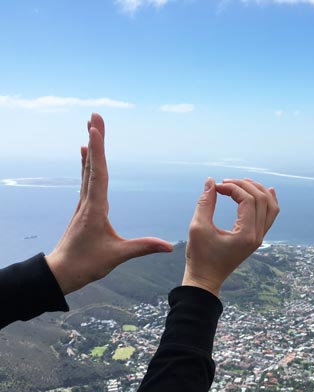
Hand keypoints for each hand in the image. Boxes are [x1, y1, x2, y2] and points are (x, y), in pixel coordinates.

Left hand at [46, 113, 172, 294]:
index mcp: (95, 208)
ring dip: (91, 148)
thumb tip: (169, 246)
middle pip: (92, 164)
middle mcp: (87, 201)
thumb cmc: (86, 263)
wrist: (62, 272)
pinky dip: (88, 164)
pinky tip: (85, 155)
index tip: (95, 129)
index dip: (98, 150)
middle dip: (94, 140)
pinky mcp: (84, 209)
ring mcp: (84, 204)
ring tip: (91, 128)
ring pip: (88, 170)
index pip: (98, 173)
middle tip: (94, 116)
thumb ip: (143, 247)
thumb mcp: (117, 256)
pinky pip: (86, 180)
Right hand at [182, 178, 278, 296]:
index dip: (232, 188)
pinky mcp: (256, 238)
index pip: (247, 200)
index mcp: (246, 235)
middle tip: (225, 183)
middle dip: (244, 186)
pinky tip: (266, 190)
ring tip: (243, 182)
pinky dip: (267, 202)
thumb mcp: (198, 227)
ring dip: (258, 191)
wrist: (206, 279)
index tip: (216, 187)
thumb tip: (211, 181)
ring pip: (270, 207)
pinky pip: (269, 216)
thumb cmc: (200, 257)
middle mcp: (257, 236)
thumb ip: (205, 203)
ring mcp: (259, 238)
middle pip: (262, 200)